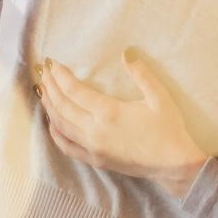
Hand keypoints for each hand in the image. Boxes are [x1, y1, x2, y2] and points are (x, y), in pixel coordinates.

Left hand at [38, 49, 207, 196]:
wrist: (174, 165)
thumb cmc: (168, 129)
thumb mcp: (159, 97)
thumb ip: (142, 74)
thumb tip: (127, 52)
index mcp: (109, 112)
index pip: (74, 90)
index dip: (60, 76)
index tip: (53, 63)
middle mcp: (95, 130)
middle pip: (63, 106)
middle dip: (51, 87)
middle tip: (44, 72)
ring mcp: (93, 147)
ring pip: (61, 125)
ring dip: (50, 107)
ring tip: (43, 91)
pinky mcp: (95, 160)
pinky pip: (67, 146)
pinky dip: (55, 133)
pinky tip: (52, 122)